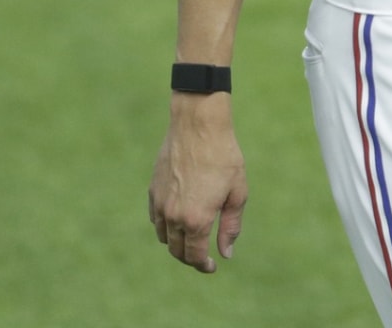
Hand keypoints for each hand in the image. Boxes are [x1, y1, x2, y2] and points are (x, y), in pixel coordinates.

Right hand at [148, 96, 247, 271]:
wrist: (198, 125)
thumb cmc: (224, 156)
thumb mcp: (237, 191)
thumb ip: (231, 225)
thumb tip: (226, 253)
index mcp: (196, 219)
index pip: (195, 255)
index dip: (204, 265)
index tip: (212, 266)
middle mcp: (174, 216)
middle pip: (177, 250)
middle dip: (190, 258)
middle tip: (203, 256)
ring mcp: (160, 204)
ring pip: (164, 236)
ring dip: (176, 242)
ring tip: (192, 237)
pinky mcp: (153, 191)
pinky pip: (156, 218)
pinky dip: (165, 225)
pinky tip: (178, 218)